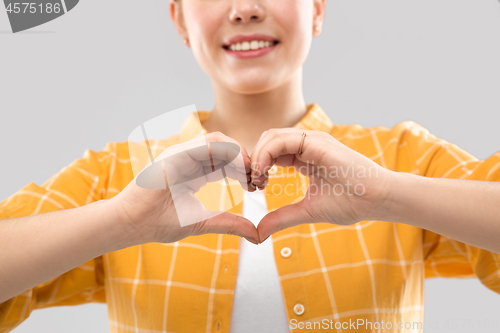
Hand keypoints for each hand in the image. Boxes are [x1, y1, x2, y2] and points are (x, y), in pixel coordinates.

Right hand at [108, 132, 259, 244]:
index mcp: (198, 173)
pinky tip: (238, 169)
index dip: (246, 171)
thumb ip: (231, 224)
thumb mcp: (205, 222)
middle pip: (229, 149)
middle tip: (259, 179)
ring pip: (221, 140)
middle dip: (248, 161)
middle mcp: (192, 160)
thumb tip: (258, 235)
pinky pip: (208, 143)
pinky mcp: (177, 153)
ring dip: (240, 154)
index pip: (229, 162)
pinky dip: (228, 151)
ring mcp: (184, 154)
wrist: (133, 224)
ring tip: (250, 173)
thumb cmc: (161, 223)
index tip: (257, 187)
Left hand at [250, 128, 392, 241]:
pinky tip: (264, 173)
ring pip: (271, 136)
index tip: (254, 186)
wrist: (378, 199)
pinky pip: (282, 140)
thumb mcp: (307, 211)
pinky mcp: (317, 143)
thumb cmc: (351, 203)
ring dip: (257, 155)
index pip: (271, 151)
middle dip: (253, 158)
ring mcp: (312, 141)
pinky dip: (266, 153)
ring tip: (257, 178)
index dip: (257, 166)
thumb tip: (259, 232)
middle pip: (267, 140)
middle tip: (252, 182)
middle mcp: (306, 145)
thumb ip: (282, 217)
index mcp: (304, 157)